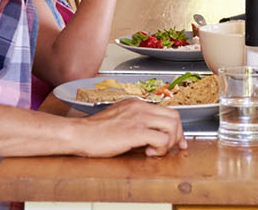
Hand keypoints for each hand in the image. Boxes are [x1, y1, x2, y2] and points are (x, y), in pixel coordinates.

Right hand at [72, 99, 186, 156]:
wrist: (80, 134)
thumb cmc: (95, 131)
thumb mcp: (119, 119)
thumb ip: (136, 122)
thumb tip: (151, 134)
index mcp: (137, 104)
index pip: (167, 111)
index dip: (175, 128)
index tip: (177, 140)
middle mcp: (140, 107)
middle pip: (175, 116)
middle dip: (177, 134)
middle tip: (169, 147)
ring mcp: (139, 118)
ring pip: (172, 126)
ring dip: (169, 142)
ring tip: (155, 150)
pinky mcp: (136, 131)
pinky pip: (162, 139)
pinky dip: (160, 149)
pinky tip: (148, 153)